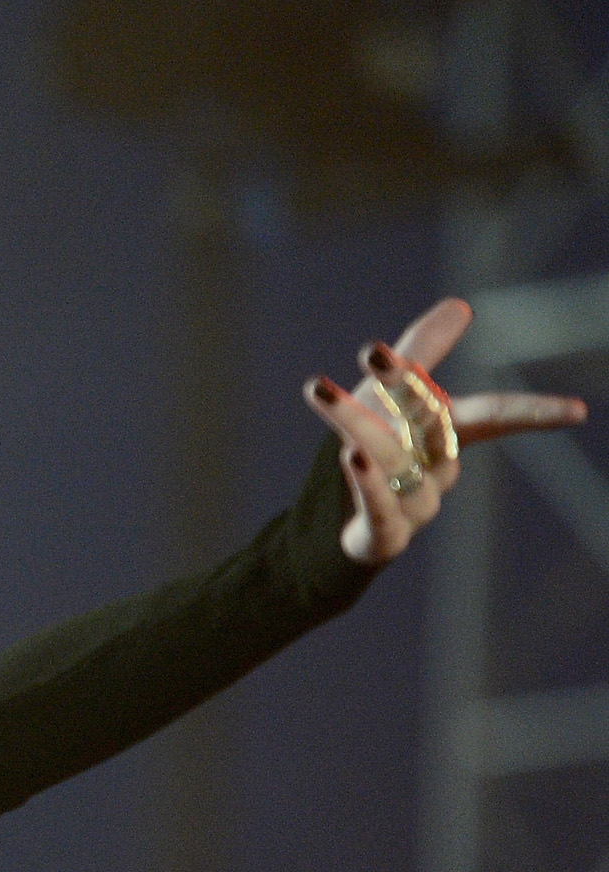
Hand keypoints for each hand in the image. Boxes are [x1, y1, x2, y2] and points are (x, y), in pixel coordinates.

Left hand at [302, 296, 588, 565]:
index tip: (578, 412)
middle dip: (405, 387)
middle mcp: (438, 471)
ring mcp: (414, 507)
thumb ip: (422, 354)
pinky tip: (351, 457)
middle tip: (372, 351)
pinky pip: (381, 509)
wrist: (328, 531)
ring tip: (321, 392)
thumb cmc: (371, 453)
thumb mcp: (386, 401)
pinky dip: (368, 483)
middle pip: (432, 426)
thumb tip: (460, 305)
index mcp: (448, 437)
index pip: (495, 417)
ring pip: (393, 462)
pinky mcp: (382, 537)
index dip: (535, 413)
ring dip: (356, 426)